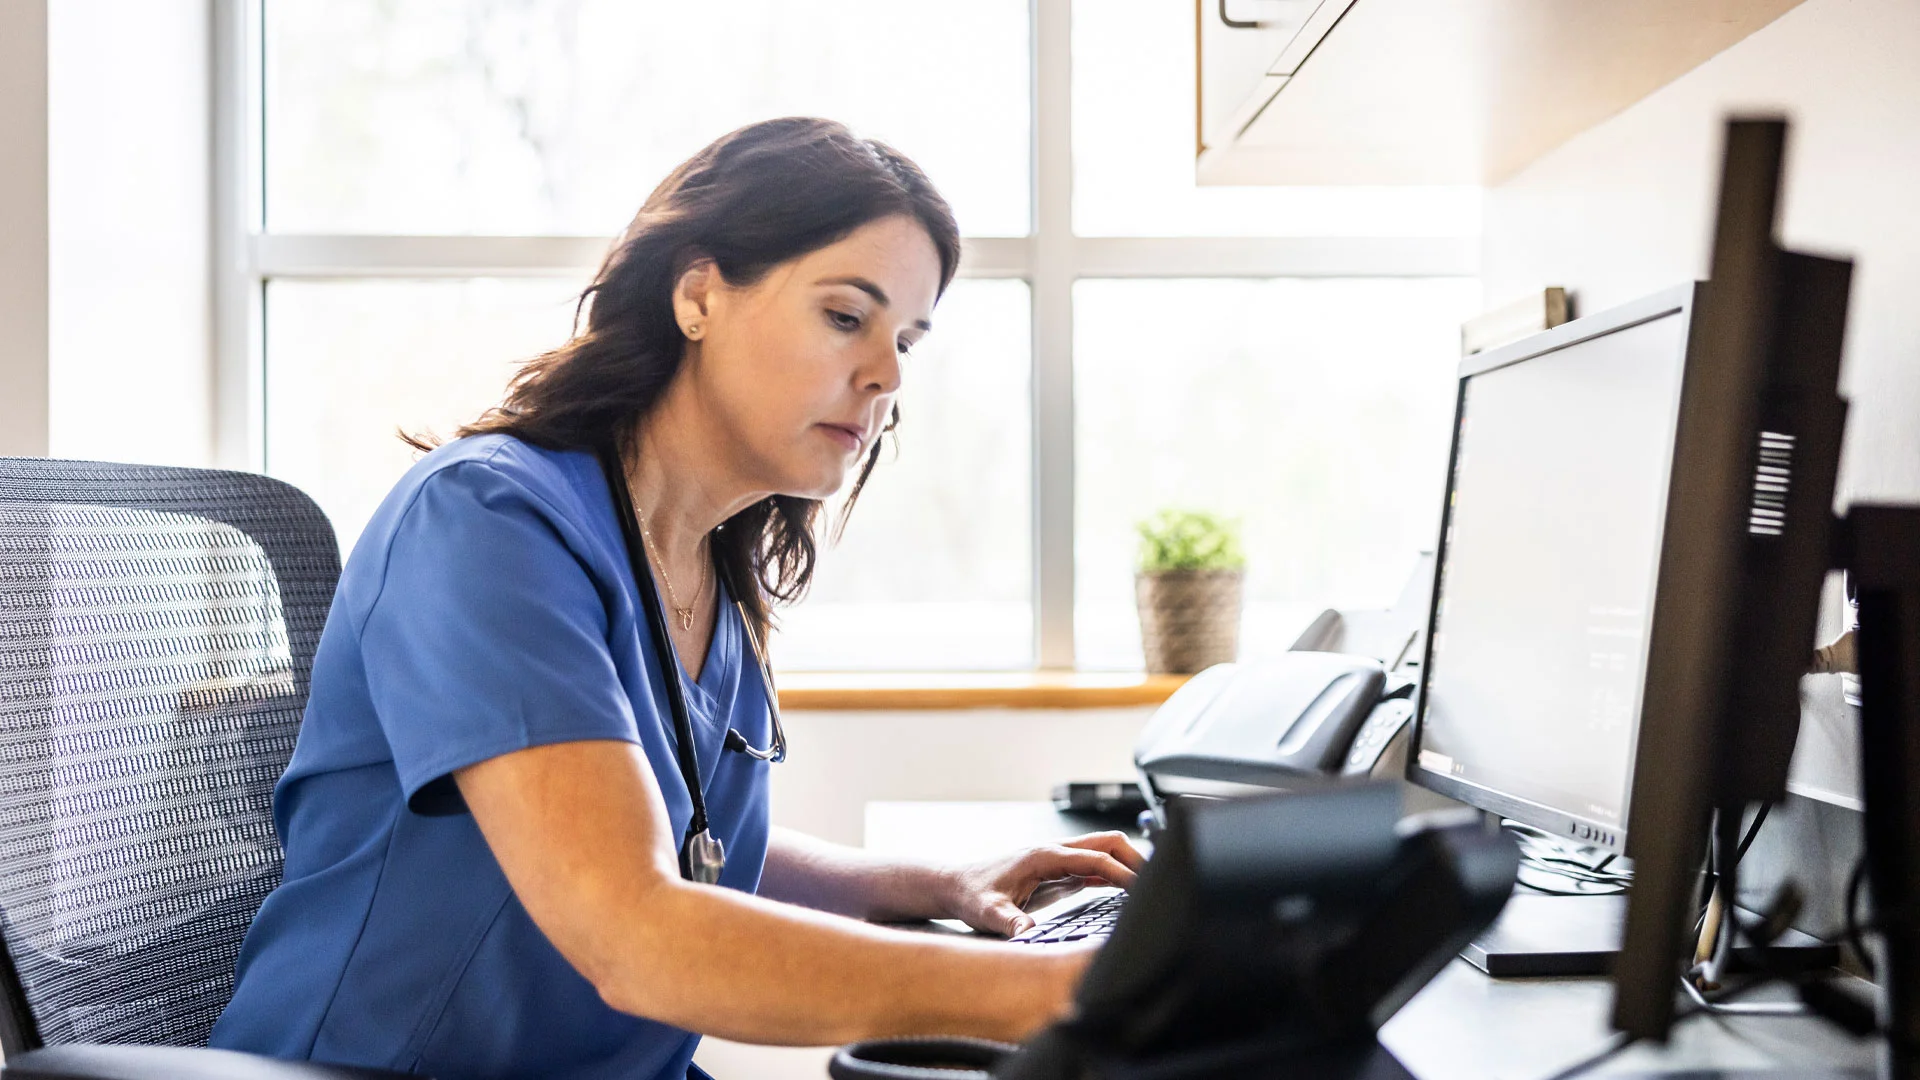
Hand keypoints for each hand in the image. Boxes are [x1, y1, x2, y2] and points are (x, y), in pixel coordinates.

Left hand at [938, 832, 1146, 936]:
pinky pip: (1094, 867)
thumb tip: (1027, 934)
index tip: (1142, 888)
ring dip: (1127, 864)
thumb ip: (1008, 921)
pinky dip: (1113, 874)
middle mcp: (1054, 852)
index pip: (1095, 858)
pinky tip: (1123, 891)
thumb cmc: (970, 893)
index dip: (1121, 871)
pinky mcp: (1057, 871)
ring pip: (1103, 851)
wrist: (955, 886)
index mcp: (1044, 856)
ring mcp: (1057, 860)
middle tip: (1155, 882)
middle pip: (1106, 842)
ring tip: (1148, 888)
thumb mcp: (987, 912)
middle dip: (1134, 857)